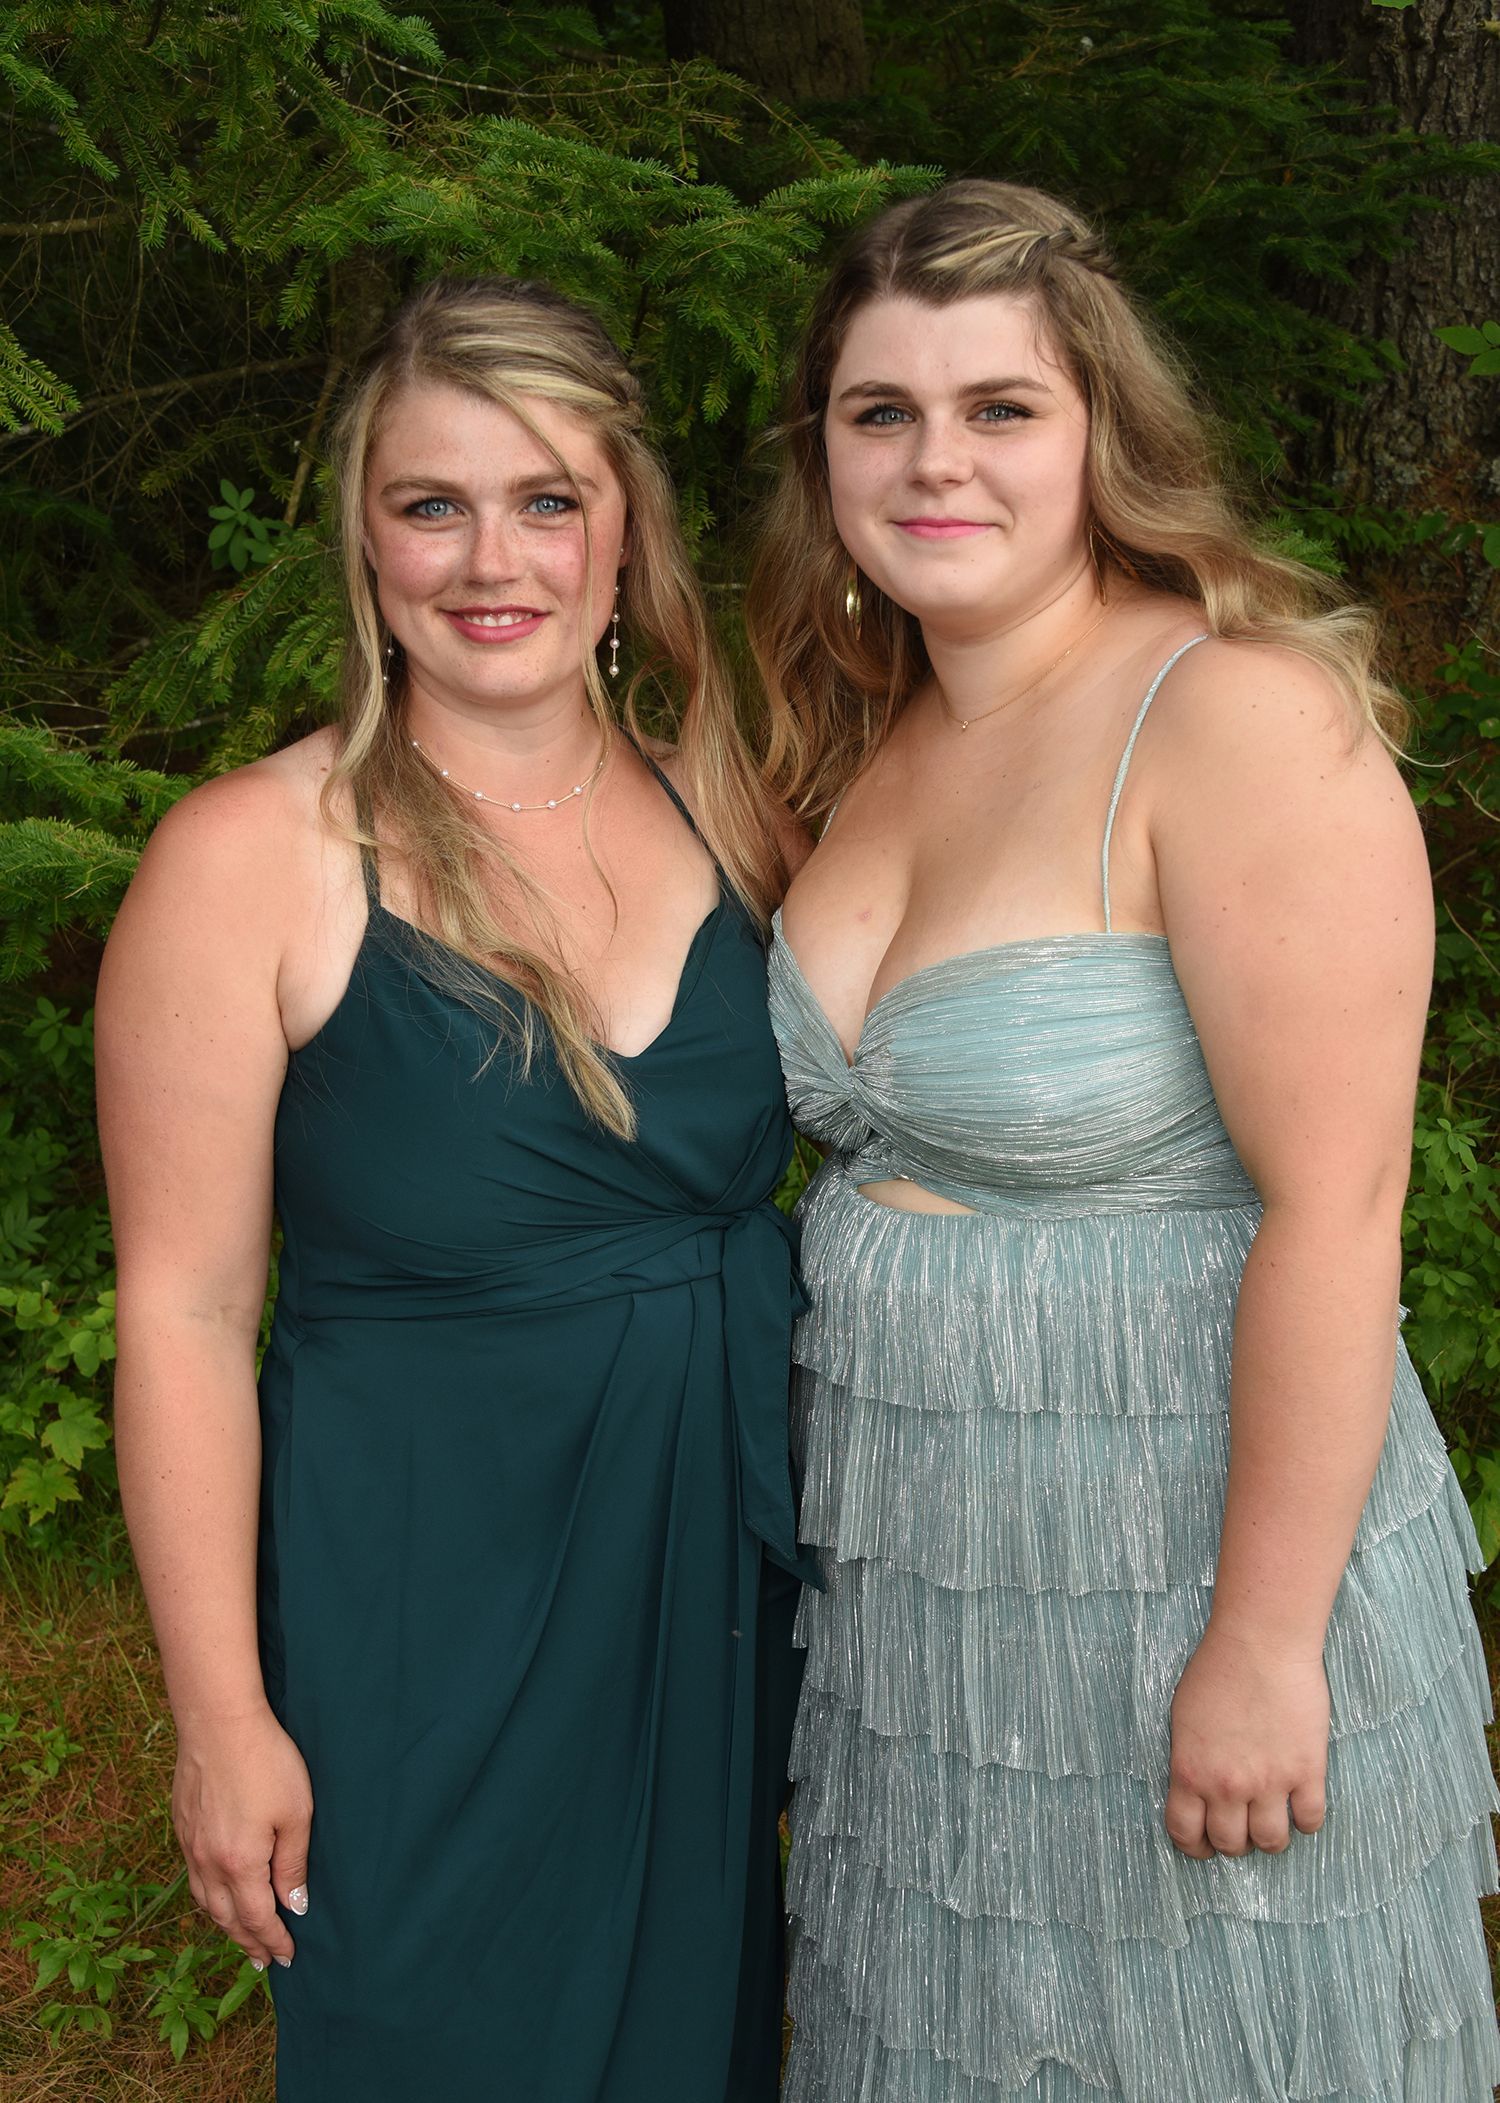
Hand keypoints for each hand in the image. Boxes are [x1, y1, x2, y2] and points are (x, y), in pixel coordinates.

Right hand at [173, 1705, 312, 1967]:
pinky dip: (206, 1896)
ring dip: (224, 1924)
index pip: (258, 1918)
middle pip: (227, 1918)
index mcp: (240, 1864)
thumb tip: (294, 1906)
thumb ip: (292, 1865)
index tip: (287, 1957)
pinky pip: (192, 1877)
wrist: (219, 1722)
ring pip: (204, 1901)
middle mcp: (208, 1863)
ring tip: (240, 1936)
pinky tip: (216, 1893)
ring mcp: (190, 1845)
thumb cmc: (266, 1763)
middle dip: (247, 1942)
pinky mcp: (182, 1825)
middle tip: (261, 1960)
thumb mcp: (295, 1813)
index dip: (273, 1941)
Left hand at [1165, 1623, 1329, 1859]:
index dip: (1194, 1847)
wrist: (1261, 1642)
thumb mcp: (1182, 1716)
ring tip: (1272, 1818)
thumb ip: (1189, 1758)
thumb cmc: (1218, 1668)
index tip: (1203, 1846)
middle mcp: (1228, 1785)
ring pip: (1272, 1842)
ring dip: (1270, 1837)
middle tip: (1241, 1827)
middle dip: (1234, 1842)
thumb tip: (1195, 1788)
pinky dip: (1306, 1820)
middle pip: (1231, 1844)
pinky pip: (1310, 1820)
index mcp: (1190, 1771)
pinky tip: (1301, 1805)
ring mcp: (1270, 1782)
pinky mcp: (1307, 1771)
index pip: (1185, 1833)